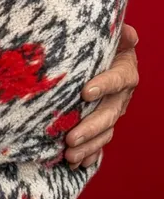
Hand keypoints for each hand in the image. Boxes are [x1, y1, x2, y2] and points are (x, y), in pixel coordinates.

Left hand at [65, 23, 138, 167]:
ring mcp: (113, 112)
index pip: (118, 79)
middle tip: (70, 137)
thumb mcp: (108, 35)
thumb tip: (130, 34)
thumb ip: (118, 34)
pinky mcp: (103, 124)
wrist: (99, 55)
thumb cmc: (100, 42)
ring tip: (69, 155)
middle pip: (109, 113)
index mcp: (125, 71)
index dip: (104, 85)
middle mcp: (122, 95)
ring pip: (105, 132)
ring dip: (88, 146)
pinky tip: (78, 164)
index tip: (85, 92)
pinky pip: (99, 142)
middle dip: (90, 127)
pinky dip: (90, 154)